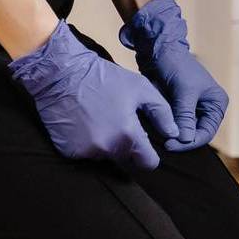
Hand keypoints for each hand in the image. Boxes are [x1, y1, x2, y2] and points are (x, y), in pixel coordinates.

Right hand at [9, 20, 178, 170]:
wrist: (64, 75)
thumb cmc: (106, 79)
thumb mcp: (142, 89)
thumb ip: (162, 114)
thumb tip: (175, 133)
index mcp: (127, 135)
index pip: (147, 163)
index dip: (151, 156)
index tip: (148, 146)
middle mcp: (106, 149)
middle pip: (126, 159)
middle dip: (129, 146)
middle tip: (123, 122)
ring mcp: (85, 152)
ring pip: (106, 157)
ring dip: (108, 144)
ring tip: (103, 119)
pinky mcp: (68, 152)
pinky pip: (87, 153)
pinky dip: (89, 143)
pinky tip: (87, 123)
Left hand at [119, 0, 228, 150]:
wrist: (160, 50)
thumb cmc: (178, 66)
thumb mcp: (184, 92)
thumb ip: (186, 116)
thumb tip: (185, 140)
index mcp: (217, 104)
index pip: (206, 133)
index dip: (189, 142)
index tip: (169, 145)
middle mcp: (207, 108)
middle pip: (195, 135)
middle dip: (179, 139)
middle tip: (161, 143)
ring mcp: (192, 108)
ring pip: (183, 131)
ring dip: (171, 134)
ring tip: (156, 136)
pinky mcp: (178, 107)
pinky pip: (173, 124)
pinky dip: (165, 127)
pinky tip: (154, 129)